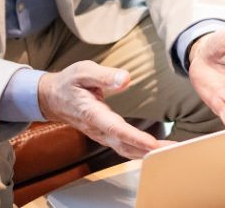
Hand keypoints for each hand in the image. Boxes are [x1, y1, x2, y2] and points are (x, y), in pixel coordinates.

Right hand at [38, 61, 172, 158]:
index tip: (152, 143)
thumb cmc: (68, 83)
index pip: (116, 129)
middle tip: (173, 150)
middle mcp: (97, 129)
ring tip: (170, 151)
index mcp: (92, 113)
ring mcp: (100, 135)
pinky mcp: (104, 136)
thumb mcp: (82, 71)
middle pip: (125, 145)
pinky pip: (123, 148)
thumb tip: (125, 79)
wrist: (51, 98)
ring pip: (125, 150)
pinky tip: (153, 151)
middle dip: (148, 150)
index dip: (134, 138)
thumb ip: (104, 75)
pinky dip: (139, 151)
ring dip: (147, 153)